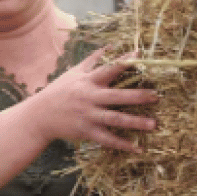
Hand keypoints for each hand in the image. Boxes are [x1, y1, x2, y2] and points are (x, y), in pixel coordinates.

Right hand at [27, 48, 158, 151]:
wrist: (39, 116)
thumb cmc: (59, 91)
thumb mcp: (74, 73)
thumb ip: (92, 60)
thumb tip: (110, 46)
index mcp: (88, 81)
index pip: (109, 68)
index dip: (124, 61)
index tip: (141, 55)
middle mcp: (90, 98)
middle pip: (117, 96)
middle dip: (138, 96)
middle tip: (157, 96)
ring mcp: (89, 116)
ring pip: (115, 119)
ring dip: (135, 122)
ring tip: (154, 124)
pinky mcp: (87, 132)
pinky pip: (108, 139)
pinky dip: (123, 144)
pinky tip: (138, 148)